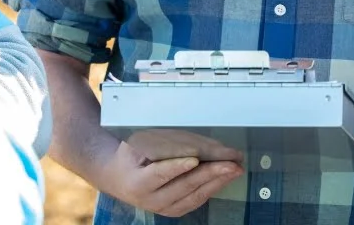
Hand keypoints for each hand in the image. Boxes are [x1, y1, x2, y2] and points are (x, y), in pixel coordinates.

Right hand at [98, 138, 242, 217]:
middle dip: (210, 174)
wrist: (119, 178)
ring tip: (235, 168)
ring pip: (194, 196)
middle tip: (231, 163)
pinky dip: (213, 187)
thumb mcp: (139, 144)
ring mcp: (163, 209)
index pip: (160, 174)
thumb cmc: (131, 154)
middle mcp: (151, 201)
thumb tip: (196, 143)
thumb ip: (165, 145)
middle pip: (183, 187)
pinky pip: (197, 200)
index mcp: (138, 182)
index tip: (195, 159)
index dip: (177, 167)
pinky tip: (226, 176)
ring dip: (218, 182)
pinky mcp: (174, 210)